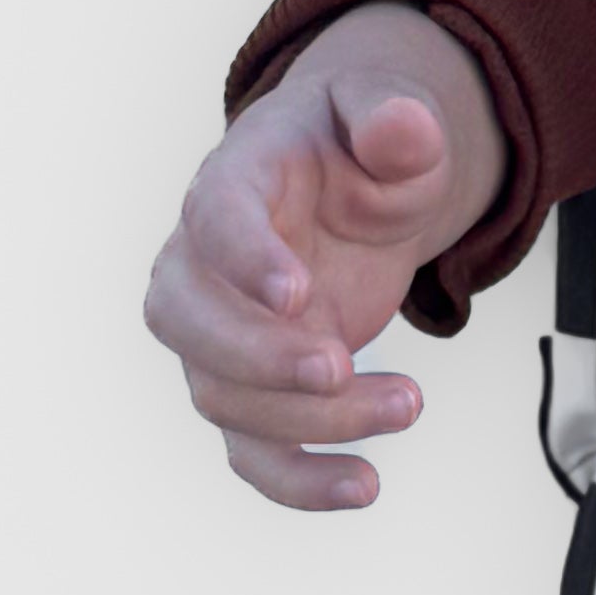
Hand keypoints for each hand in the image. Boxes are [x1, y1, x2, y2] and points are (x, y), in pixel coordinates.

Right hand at [143, 2, 505, 508]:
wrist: (360, 181)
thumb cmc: (360, 143)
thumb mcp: (389, 108)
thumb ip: (395, 117)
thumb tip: (403, 128)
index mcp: (234, 181)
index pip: (213, 219)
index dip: (244, 259)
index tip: (298, 294)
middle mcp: (204, 264)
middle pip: (186, 322)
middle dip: (259, 356)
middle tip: (339, 366)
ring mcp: (221, 334)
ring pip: (225, 396)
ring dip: (310, 418)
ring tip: (409, 403)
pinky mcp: (256, 387)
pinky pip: (253, 450)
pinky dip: (300, 480)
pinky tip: (364, 486)